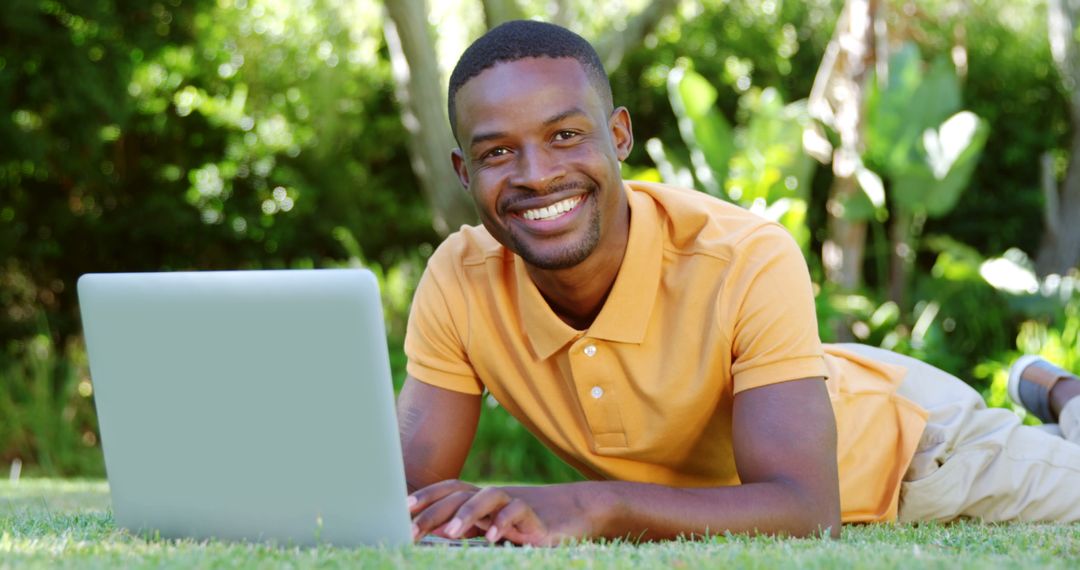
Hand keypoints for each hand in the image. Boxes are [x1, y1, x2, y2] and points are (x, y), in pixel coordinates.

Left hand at [408, 480, 603, 545]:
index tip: (402, 508)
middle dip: (435, 510)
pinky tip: (491, 537)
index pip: (450, 490)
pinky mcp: (537, 517)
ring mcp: (516, 503)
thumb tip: (434, 531)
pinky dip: (503, 522)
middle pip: (461, 494)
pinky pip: (518, 512)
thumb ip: (468, 526)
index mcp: (482, 499)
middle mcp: (495, 497)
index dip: (427, 496)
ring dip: (467, 513)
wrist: (578, 511)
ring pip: (488, 496)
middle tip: (412, 529)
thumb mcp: (494, 525)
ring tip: (449, 533)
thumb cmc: (530, 523)